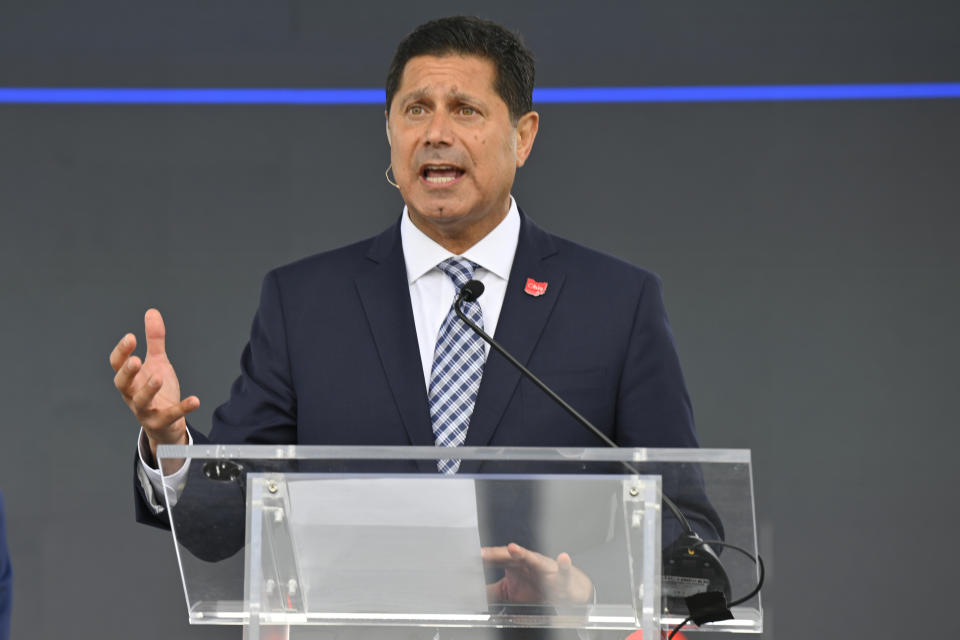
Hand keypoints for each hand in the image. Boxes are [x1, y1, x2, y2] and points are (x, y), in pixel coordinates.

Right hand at [110, 309, 197, 472]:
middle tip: (136, 360)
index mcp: (130, 379)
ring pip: (141, 402)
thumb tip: (152, 312)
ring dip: (149, 390)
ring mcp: (145, 410)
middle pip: (122, 384)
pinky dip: (182, 408)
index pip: (117, 365)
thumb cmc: (158, 391)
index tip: (131, 337)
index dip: (122, 352)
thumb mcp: (157, 363)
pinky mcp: (161, 422)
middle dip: (127, 372)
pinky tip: (195, 400)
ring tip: (158, 377)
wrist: (166, 424)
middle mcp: (132, 395)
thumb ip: (154, 340)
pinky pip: (170, 415)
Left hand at [482, 543, 592, 605]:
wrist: (566, 590)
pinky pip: (564, 573)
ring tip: (513, 548)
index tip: (468, 558)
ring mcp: (544, 568)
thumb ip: (494, 591)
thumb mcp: (512, 591)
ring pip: (534, 559)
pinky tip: (563, 558)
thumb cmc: (538, 587)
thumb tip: (474, 594)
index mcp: (515, 565)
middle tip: (481, 554)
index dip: (484, 559)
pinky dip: (564, 566)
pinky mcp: (561, 578)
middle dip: (496, 554)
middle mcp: (528, 563)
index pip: (497, 560)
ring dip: (524, 553)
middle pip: (510, 557)